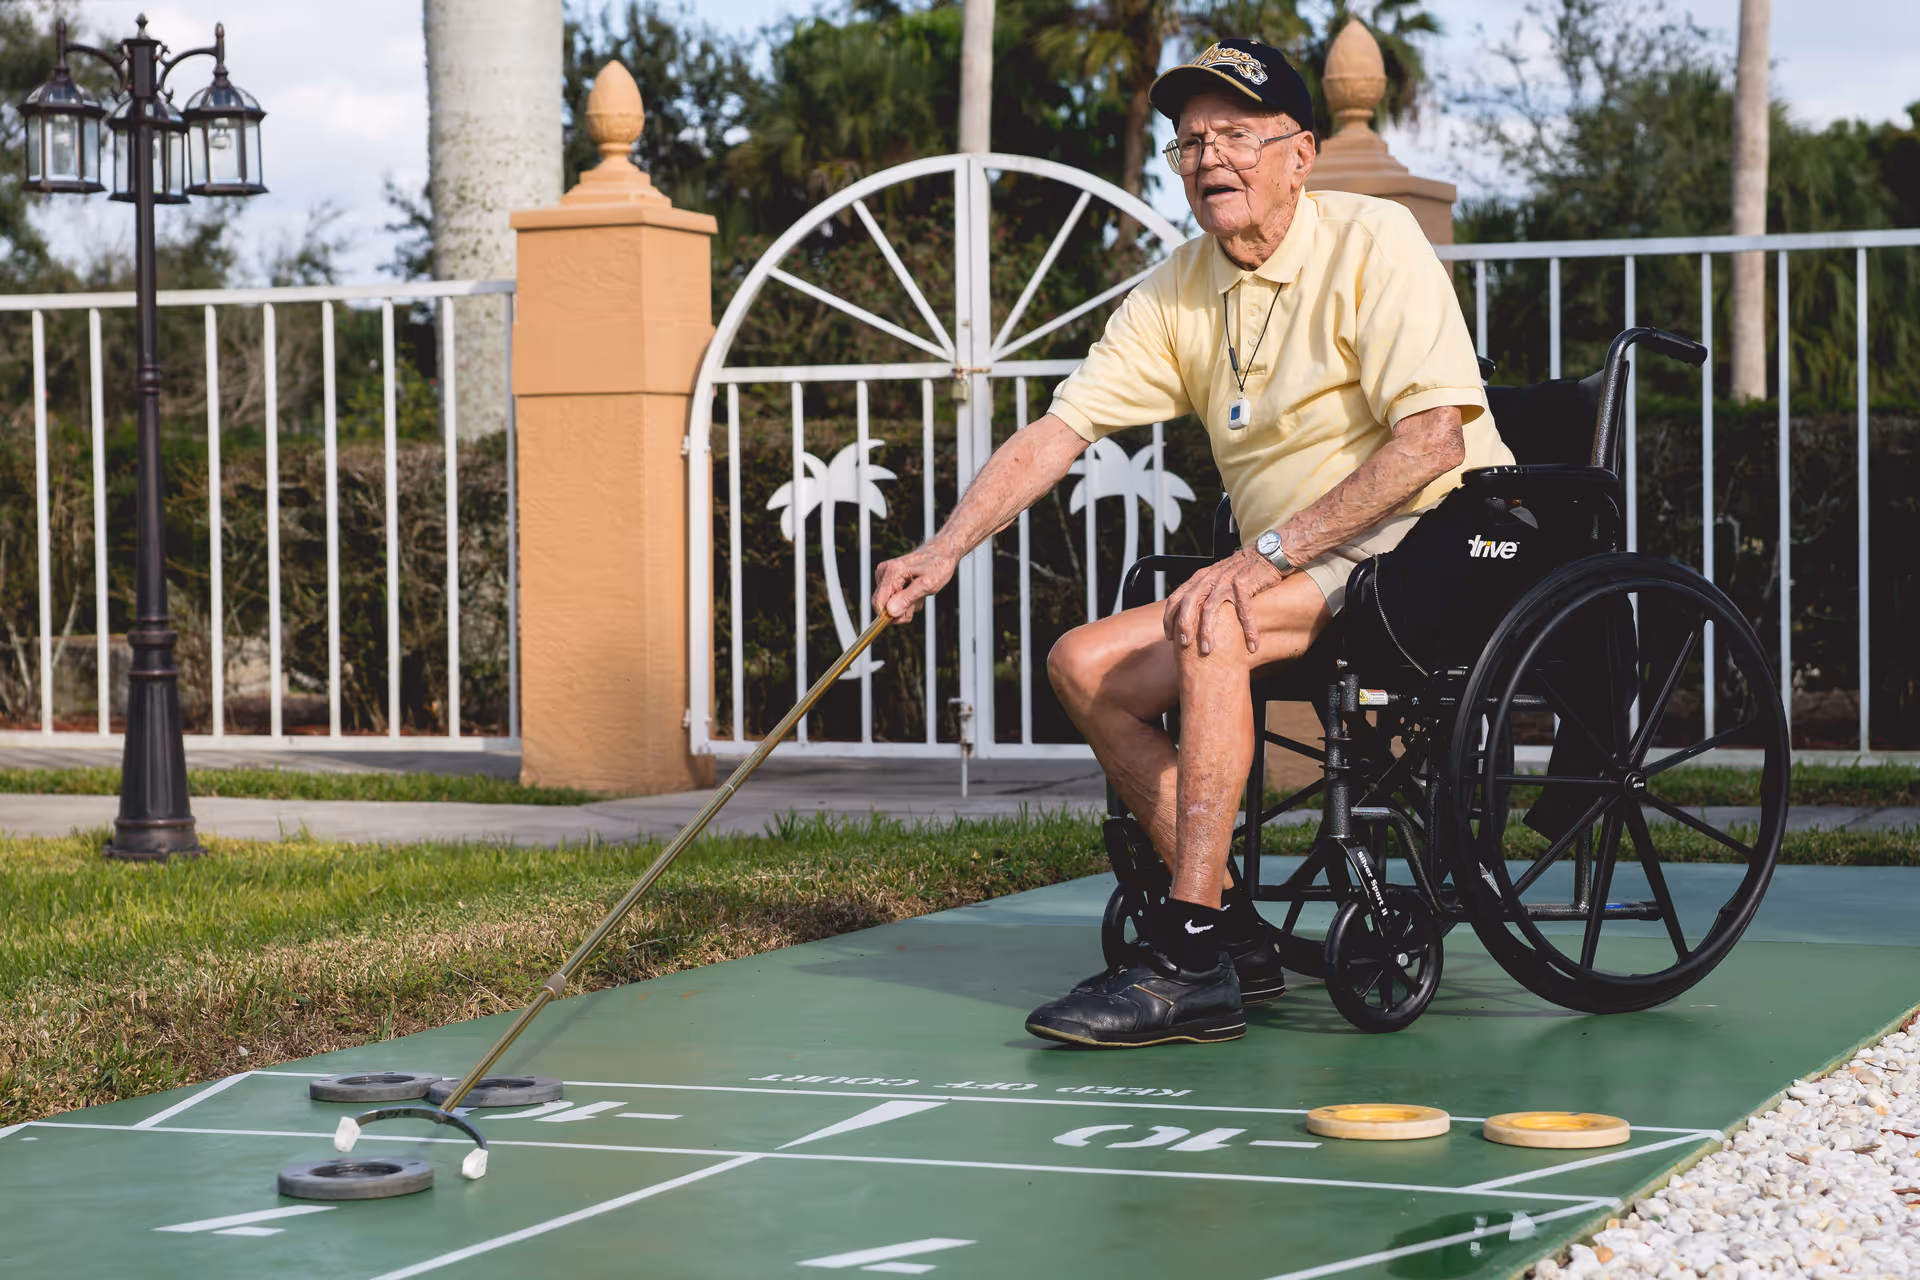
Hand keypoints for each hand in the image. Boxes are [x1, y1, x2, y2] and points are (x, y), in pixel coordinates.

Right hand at [873, 544, 958, 621]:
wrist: (941, 552)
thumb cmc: (938, 565)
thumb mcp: (927, 585)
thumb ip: (908, 599)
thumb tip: (890, 612)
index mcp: (892, 572)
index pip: (878, 604)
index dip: (890, 616)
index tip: (907, 616)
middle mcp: (884, 572)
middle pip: (882, 606)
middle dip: (900, 610)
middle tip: (918, 602)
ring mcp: (884, 574)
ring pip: (889, 604)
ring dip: (905, 605)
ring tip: (919, 594)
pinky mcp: (888, 578)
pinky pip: (892, 598)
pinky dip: (905, 599)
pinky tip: (916, 591)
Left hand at [1162, 547, 1286, 655]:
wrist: (1266, 554)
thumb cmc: (1240, 570)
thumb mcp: (1216, 576)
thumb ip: (1203, 590)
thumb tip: (1191, 614)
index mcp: (1200, 578)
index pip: (1176, 597)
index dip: (1169, 617)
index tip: (1169, 636)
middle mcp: (1210, 579)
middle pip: (1188, 602)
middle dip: (1183, 624)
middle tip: (1184, 644)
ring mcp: (1226, 581)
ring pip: (1210, 608)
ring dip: (1207, 631)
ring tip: (1207, 649)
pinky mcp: (1245, 585)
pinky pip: (1244, 611)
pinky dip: (1248, 629)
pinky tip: (1252, 645)